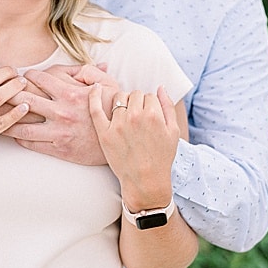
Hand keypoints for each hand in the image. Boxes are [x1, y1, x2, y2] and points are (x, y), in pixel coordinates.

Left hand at [2, 63, 119, 164]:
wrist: (126, 139)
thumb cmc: (115, 108)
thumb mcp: (107, 84)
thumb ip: (88, 71)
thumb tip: (72, 65)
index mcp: (70, 93)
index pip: (38, 79)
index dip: (26, 76)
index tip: (19, 77)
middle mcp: (62, 112)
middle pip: (23, 101)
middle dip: (6, 94)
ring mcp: (59, 132)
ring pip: (22, 127)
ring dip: (5, 120)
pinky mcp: (60, 149)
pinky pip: (32, 144)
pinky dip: (19, 138)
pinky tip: (10, 133)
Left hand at [89, 84, 179, 209]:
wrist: (145, 180)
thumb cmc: (161, 156)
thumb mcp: (173, 132)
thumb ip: (168, 107)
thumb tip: (160, 87)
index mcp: (154, 115)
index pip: (149, 95)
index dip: (149, 104)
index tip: (148, 114)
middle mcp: (135, 117)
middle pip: (134, 94)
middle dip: (137, 101)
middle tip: (137, 116)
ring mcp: (118, 124)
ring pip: (118, 98)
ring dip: (122, 101)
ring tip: (125, 114)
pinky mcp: (104, 132)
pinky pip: (95, 108)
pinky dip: (94, 95)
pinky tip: (95, 88)